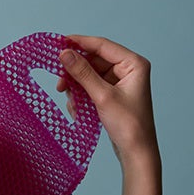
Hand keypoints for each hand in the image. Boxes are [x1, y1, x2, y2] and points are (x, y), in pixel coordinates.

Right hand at [58, 35, 157, 162]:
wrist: (136, 152)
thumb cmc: (128, 124)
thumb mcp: (102, 96)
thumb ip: (82, 72)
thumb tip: (64, 53)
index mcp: (133, 64)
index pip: (101, 45)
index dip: (79, 43)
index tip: (57, 44)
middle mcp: (128, 69)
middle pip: (93, 60)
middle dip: (75, 72)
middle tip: (60, 83)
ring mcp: (119, 81)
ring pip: (89, 74)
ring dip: (76, 86)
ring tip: (70, 101)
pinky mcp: (112, 93)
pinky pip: (90, 86)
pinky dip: (81, 95)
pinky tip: (77, 108)